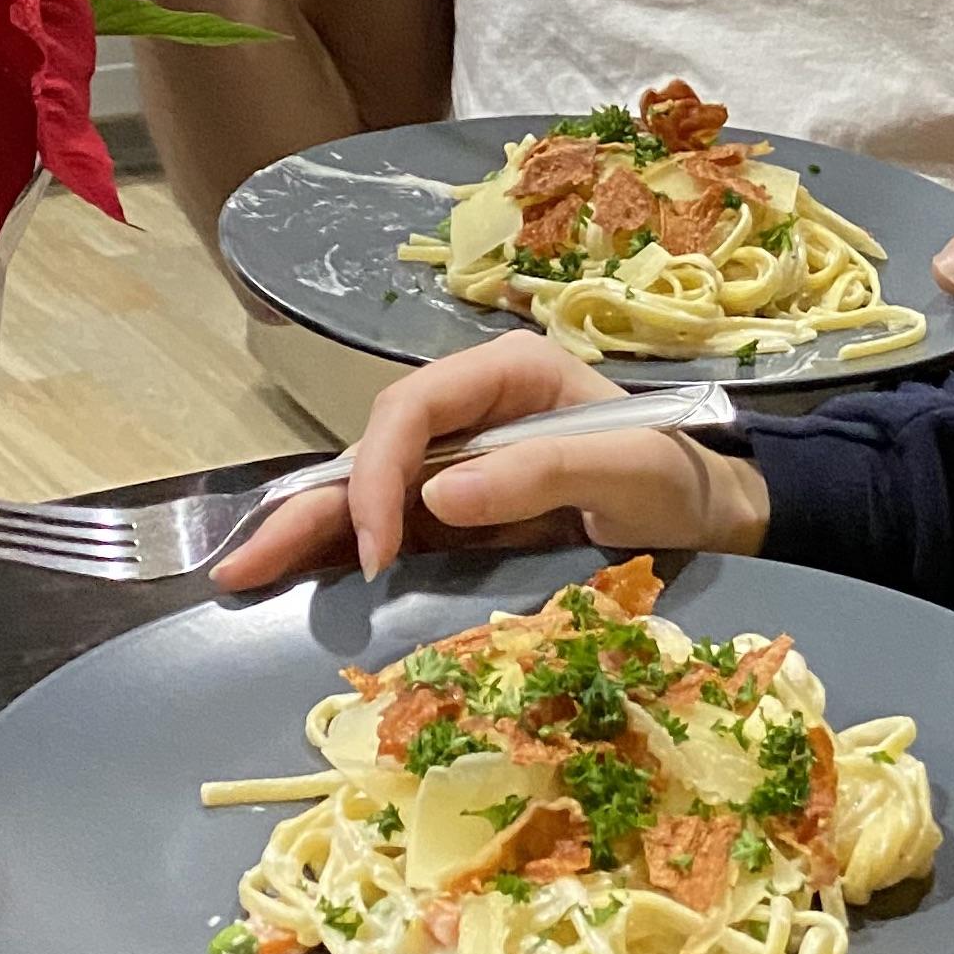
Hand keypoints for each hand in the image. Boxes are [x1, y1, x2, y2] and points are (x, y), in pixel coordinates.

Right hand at [210, 332, 771, 589]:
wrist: (711, 515)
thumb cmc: (677, 477)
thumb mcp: (628, 466)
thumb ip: (541, 473)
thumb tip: (442, 494)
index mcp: (509, 376)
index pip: (413, 410)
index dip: (381, 473)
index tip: (379, 548)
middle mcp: (474, 409)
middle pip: (374, 446)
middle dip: (315, 504)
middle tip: (248, 566)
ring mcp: (463, 459)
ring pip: (369, 486)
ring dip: (309, 528)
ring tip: (243, 575)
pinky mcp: (462, 509)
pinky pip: (390, 523)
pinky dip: (341, 548)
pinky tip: (293, 577)